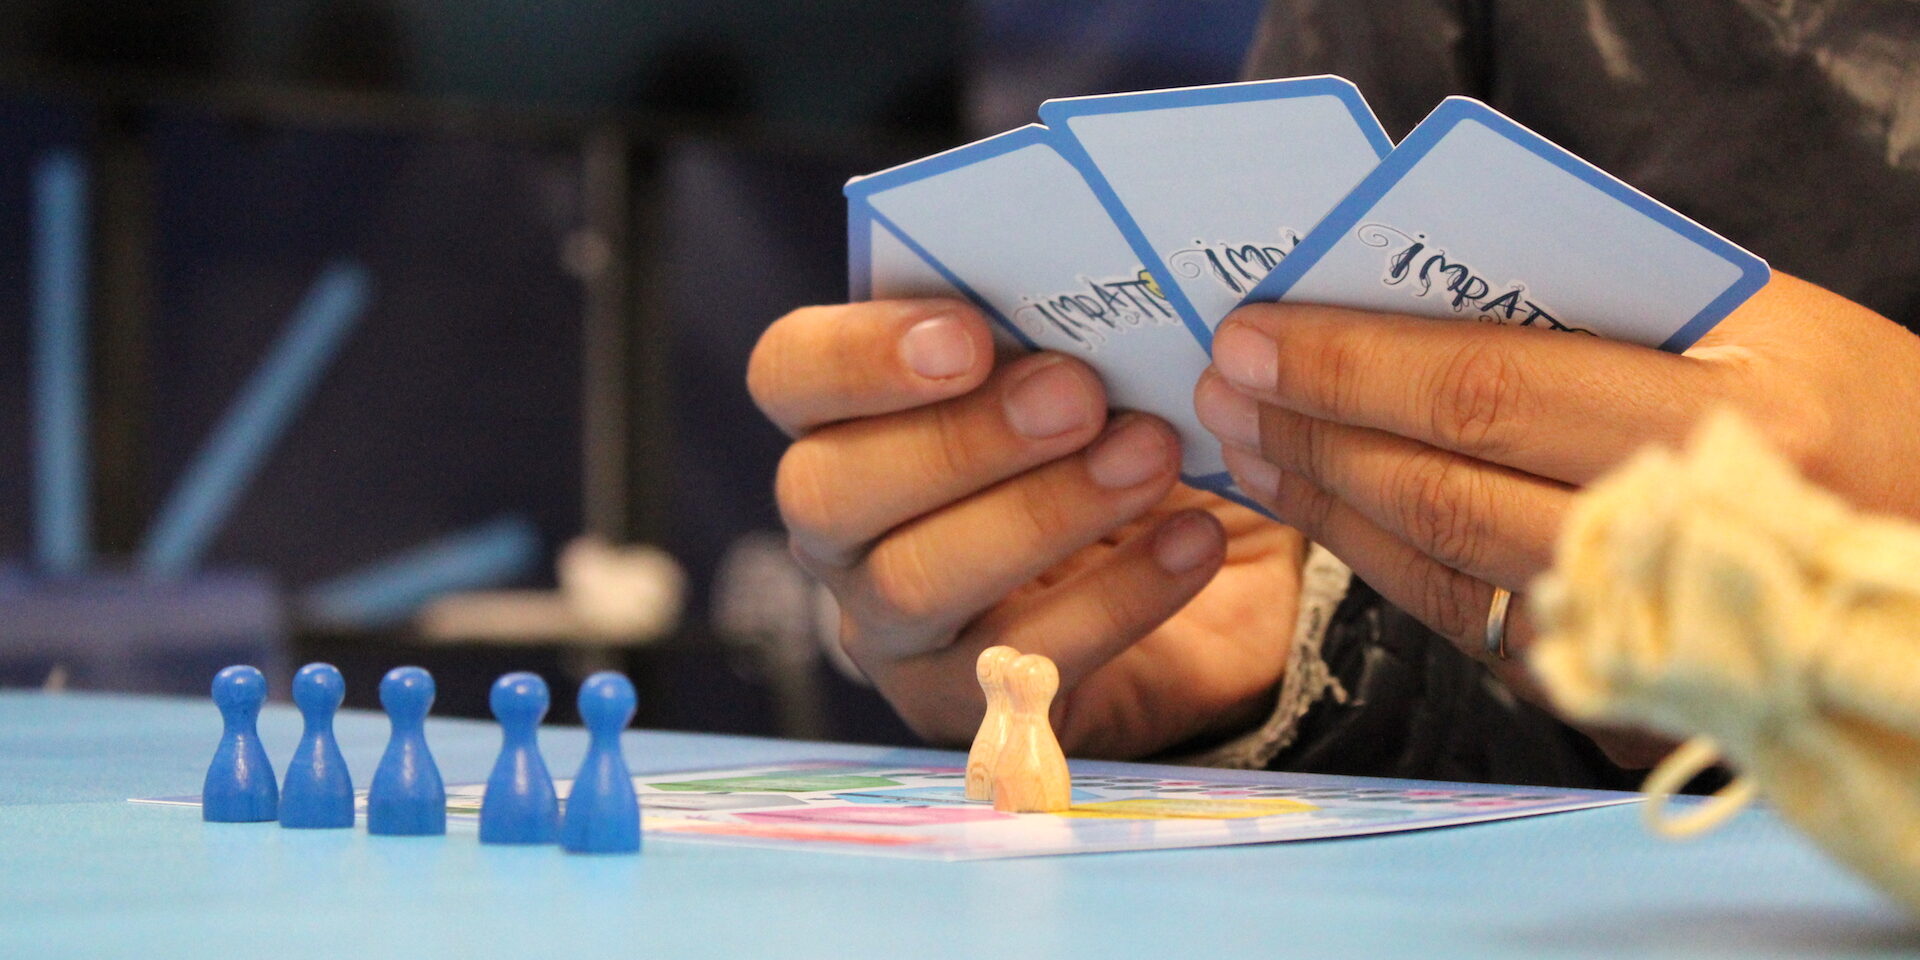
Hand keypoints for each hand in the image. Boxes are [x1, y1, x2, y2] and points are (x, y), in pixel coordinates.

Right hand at [748, 299, 1303, 757]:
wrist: (1202, 564)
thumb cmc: (1118, 436)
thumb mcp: (1095, 366)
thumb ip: (1059, 329)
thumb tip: (1092, 288)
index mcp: (846, 417)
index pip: (789, 375)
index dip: (859, 356)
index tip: (970, 336)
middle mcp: (843, 528)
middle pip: (828, 491)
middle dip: (958, 440)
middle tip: (1080, 395)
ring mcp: (891, 627)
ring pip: (914, 580)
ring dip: (1041, 514)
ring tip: (1150, 458)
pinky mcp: (966, 706)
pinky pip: (1021, 661)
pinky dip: (1119, 595)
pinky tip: (1194, 542)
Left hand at [1193, 273, 1919, 766]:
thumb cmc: (1865, 414)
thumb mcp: (1766, 324)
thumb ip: (1604, 308)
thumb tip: (1425, 287)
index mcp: (1713, 420)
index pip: (1483, 389)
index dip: (1351, 365)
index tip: (1255, 333)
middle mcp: (1668, 537)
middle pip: (1438, 486)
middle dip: (1312, 431)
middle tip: (1227, 387)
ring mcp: (1642, 628)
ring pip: (1438, 567)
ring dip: (1327, 505)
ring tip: (1254, 445)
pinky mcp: (1621, 686)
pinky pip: (1471, 622)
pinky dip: (1387, 564)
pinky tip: (1334, 517)